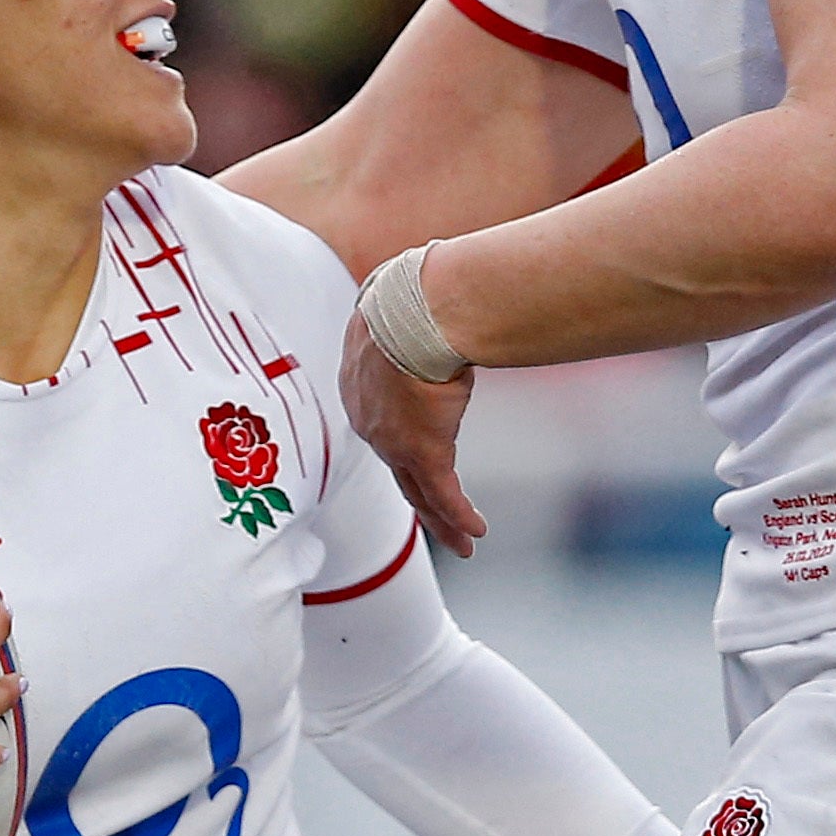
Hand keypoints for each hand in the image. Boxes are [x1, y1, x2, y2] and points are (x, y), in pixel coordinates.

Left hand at [339, 307, 486, 555]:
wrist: (410, 311)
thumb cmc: (408, 298)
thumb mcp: (399, 311)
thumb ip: (409, 321)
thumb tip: (426, 293)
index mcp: (359, 389)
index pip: (382, 426)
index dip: (399, 448)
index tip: (415, 464)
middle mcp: (369, 422)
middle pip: (398, 469)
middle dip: (421, 498)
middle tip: (436, 521)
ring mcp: (394, 441)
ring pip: (419, 491)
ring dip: (443, 519)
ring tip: (463, 542)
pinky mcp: (425, 450)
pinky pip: (444, 494)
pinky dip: (460, 516)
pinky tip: (476, 532)